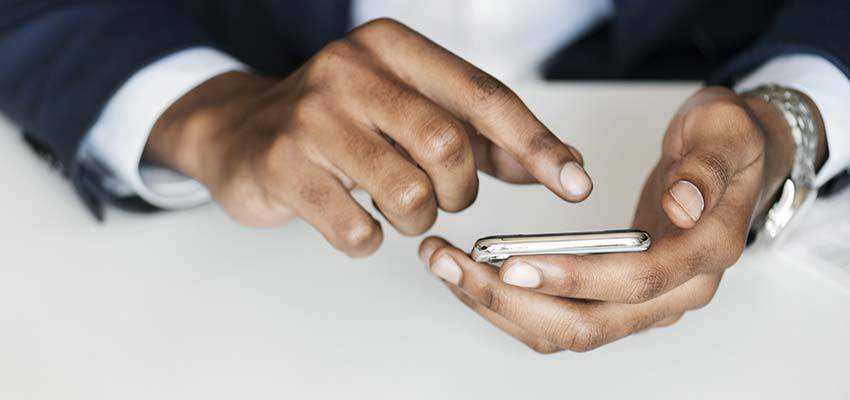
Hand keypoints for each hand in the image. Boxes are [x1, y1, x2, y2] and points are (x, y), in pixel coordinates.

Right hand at [144, 18, 590, 256]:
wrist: (241, 131)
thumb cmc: (341, 122)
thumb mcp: (410, 109)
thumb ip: (480, 134)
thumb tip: (555, 164)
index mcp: (391, 47)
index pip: (483, 96)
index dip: (536, 144)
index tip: (574, 183)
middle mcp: (350, 70)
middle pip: (449, 147)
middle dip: (459, 191)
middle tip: (441, 197)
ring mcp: (311, 118)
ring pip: (408, 194)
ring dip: (416, 219)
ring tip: (396, 207)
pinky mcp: (282, 167)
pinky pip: (358, 230)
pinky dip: (369, 239)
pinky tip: (354, 219)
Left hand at [418, 87, 825, 352]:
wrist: (733, 161)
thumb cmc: (725, 144)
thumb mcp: (724, 132)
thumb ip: (705, 169)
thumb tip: (682, 206)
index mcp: (704, 254)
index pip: (636, 283)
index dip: (575, 279)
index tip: (513, 264)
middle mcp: (676, 293)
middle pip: (588, 324)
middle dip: (512, 301)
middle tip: (453, 264)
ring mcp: (645, 303)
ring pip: (565, 331)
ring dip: (500, 307)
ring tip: (446, 266)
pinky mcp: (617, 299)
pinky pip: (559, 319)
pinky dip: (512, 305)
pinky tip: (473, 275)